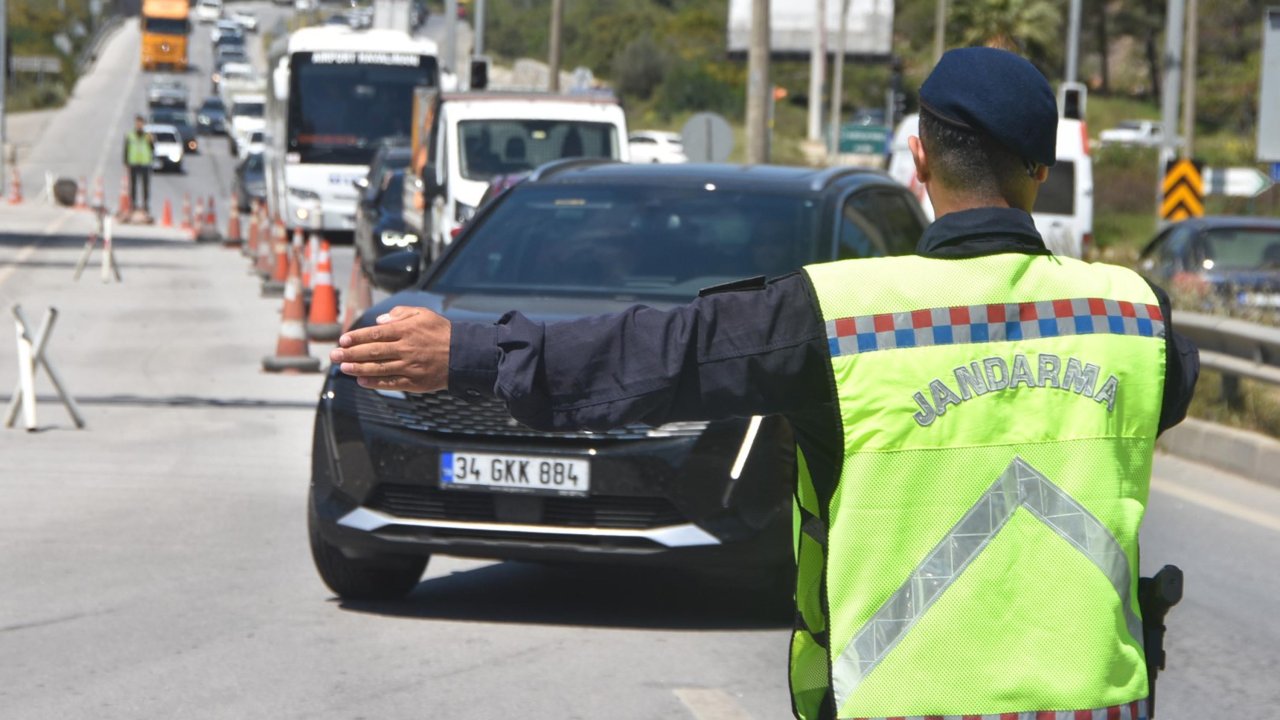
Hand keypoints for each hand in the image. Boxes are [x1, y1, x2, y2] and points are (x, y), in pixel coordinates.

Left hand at [329, 306, 450, 392]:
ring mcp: (409, 367)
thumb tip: (379, 321)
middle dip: (350, 354)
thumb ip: (400, 314)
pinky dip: (374, 382)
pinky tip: (361, 381)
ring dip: (358, 369)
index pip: (375, 333)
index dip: (357, 337)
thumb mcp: (423, 314)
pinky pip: (391, 383)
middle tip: (333, 355)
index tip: (343, 340)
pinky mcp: (415, 382)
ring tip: (343, 368)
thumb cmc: (442, 332)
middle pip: (372, 351)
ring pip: (378, 368)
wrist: (464, 355)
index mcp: (406, 330)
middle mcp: (405, 349)